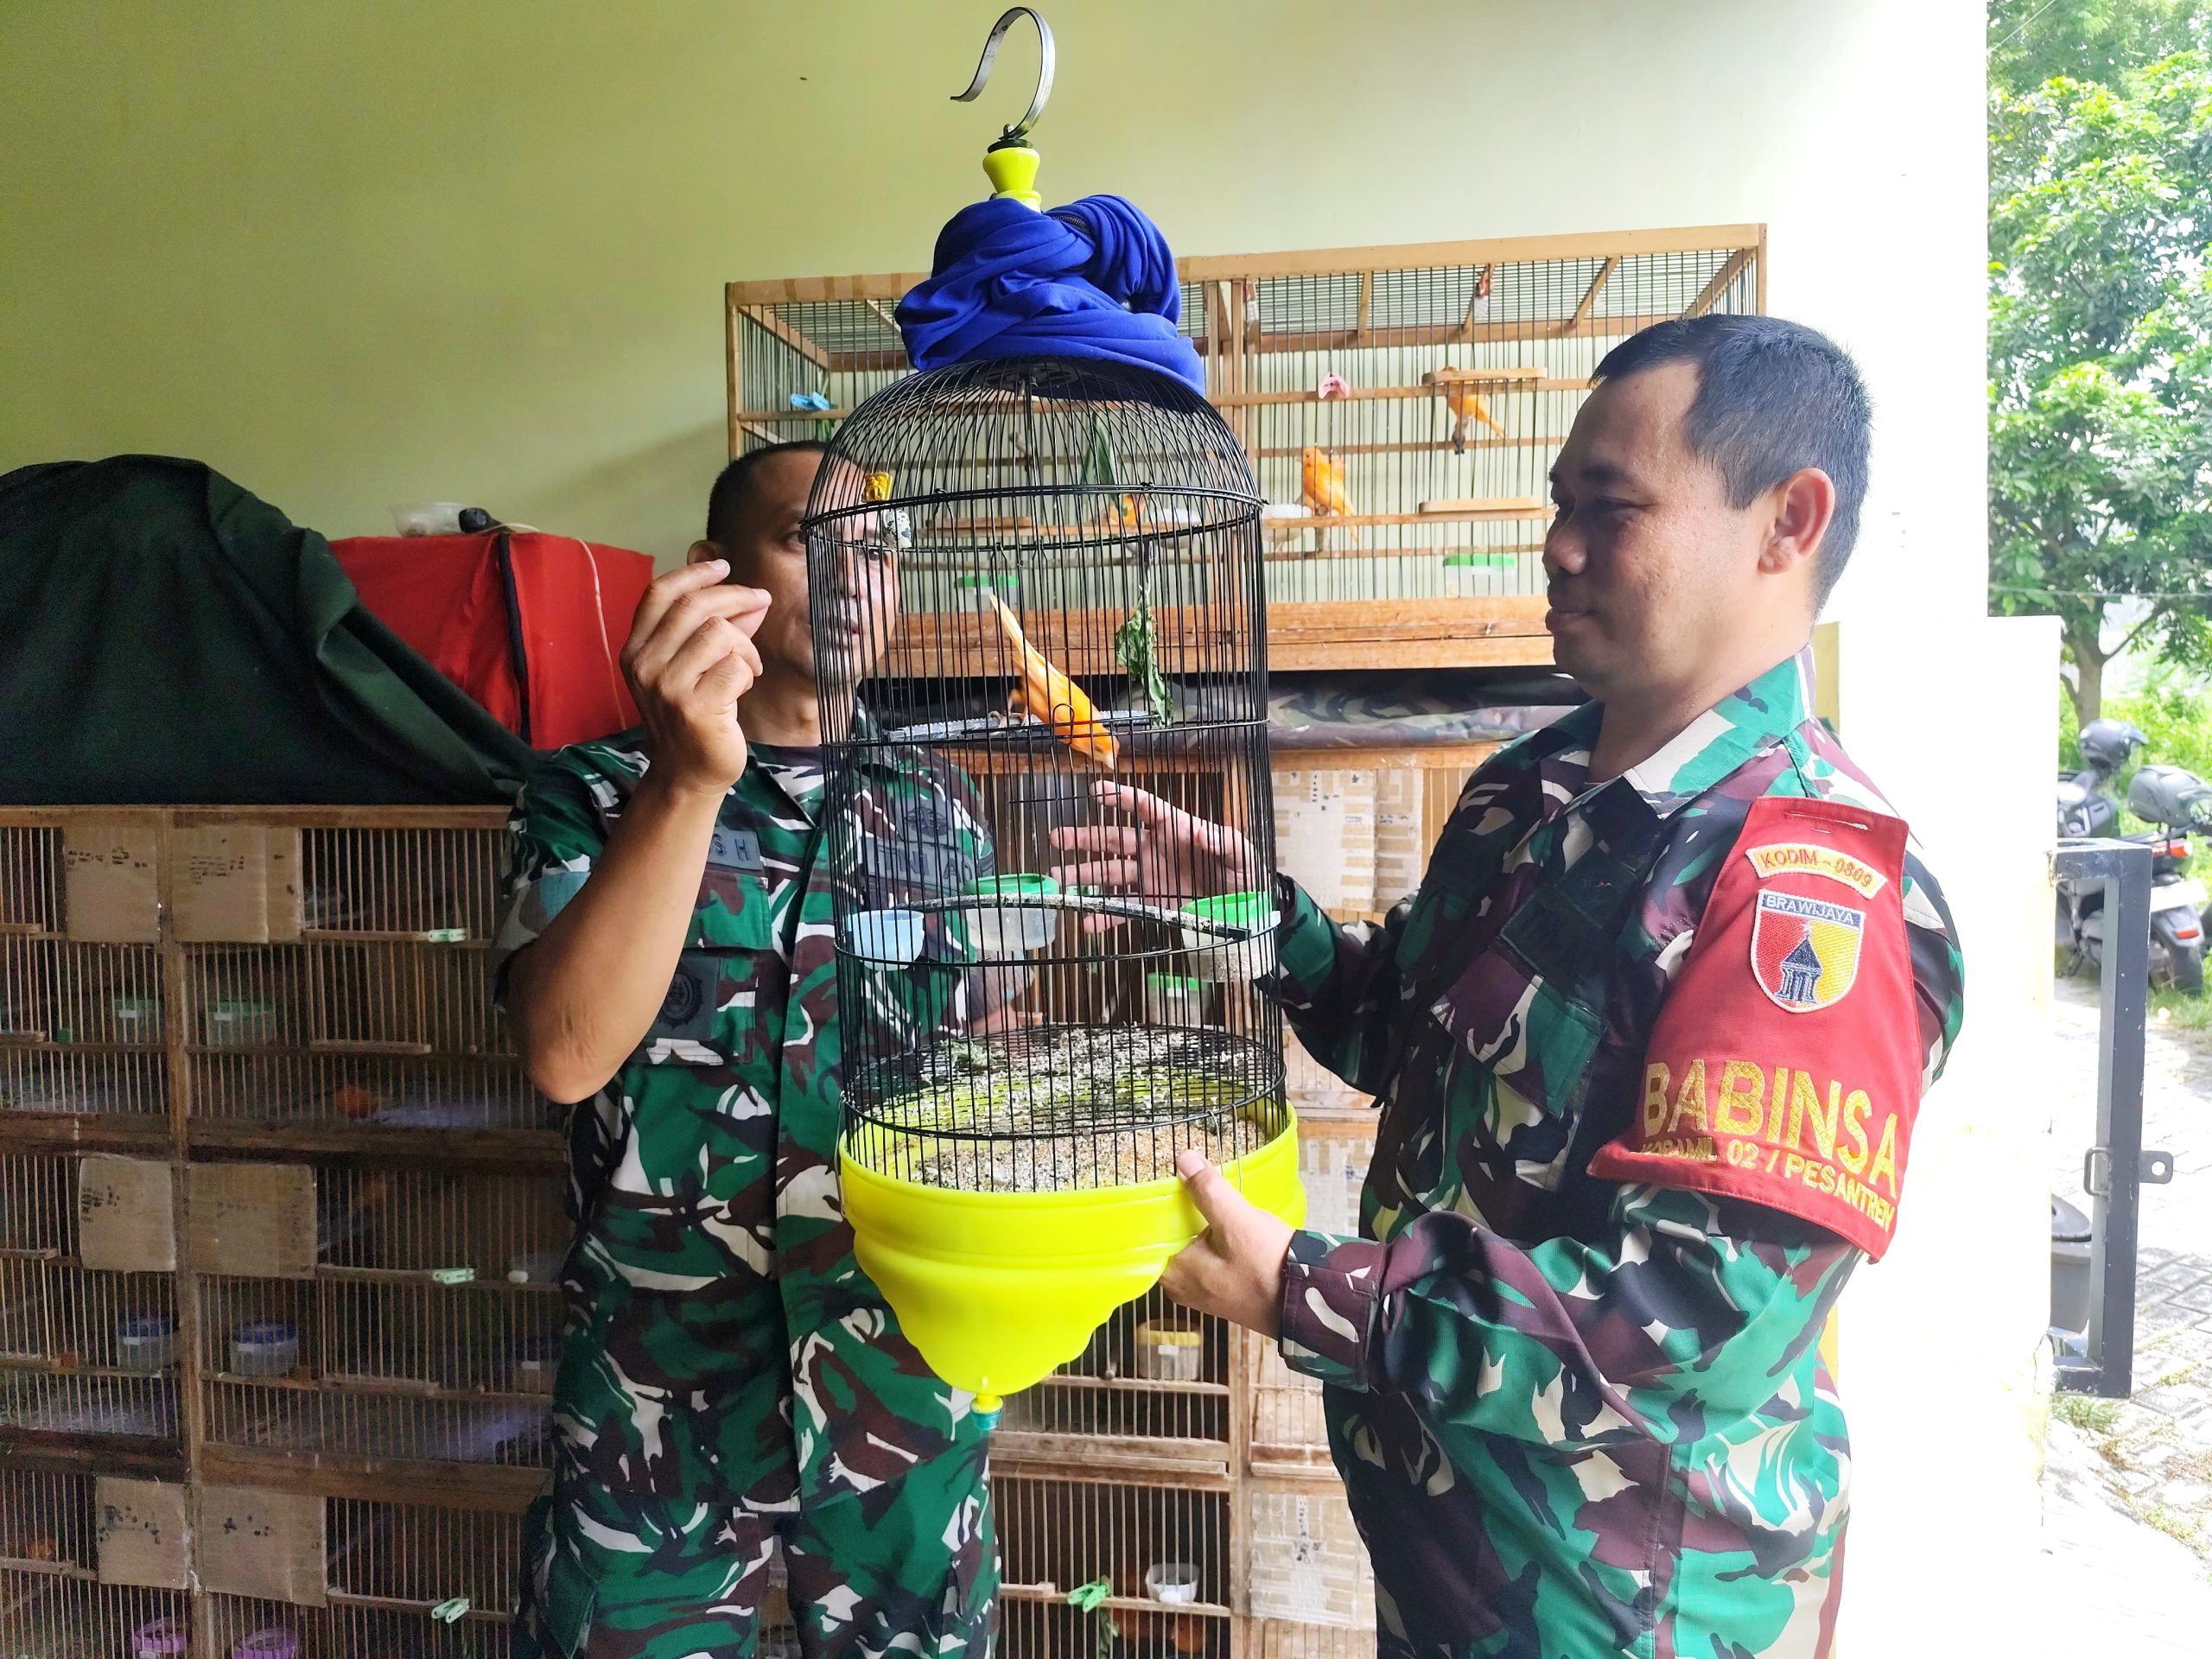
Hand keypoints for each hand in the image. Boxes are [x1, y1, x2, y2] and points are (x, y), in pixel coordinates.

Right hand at [620, 561, 770, 794]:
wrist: (688, 774)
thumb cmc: (695, 716)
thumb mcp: (695, 667)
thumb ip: (717, 629)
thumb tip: (752, 597)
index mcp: (636, 649)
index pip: (659, 593)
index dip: (695, 574)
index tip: (724, 565)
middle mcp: (644, 664)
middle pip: (694, 606)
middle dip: (735, 597)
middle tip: (760, 602)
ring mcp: (666, 686)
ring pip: (718, 633)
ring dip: (745, 645)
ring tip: (748, 666)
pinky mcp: (693, 707)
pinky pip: (734, 665)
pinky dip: (748, 670)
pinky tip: (744, 686)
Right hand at [1048, 783, 1261, 930]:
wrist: (1244, 906)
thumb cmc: (1241, 871)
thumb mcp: (1240, 853)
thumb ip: (1225, 841)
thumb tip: (1202, 833)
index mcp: (1174, 828)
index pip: (1144, 807)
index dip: (1121, 797)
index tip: (1096, 791)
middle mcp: (1154, 849)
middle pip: (1115, 839)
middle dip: (1085, 839)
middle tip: (1058, 838)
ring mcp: (1149, 876)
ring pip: (1110, 872)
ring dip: (1084, 875)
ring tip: (1058, 879)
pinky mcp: (1151, 902)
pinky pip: (1124, 907)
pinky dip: (1105, 916)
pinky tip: (1087, 922)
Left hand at [1160, 1150, 1291, 1337]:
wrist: (1306, 1302)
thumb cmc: (1267, 1265)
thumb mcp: (1237, 1220)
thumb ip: (1208, 1190)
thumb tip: (1182, 1159)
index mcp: (1173, 1272)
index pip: (1150, 1231)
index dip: (1157, 1203)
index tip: (1163, 1177)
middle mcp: (1180, 1285)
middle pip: (1170, 1236)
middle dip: (1179, 1209)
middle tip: (1189, 1177)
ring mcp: (1200, 1290)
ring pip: (1189, 1244)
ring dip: (1197, 1221)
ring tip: (1207, 1192)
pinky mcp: (1220, 1288)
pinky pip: (1205, 1255)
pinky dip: (1210, 1236)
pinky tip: (1224, 1220)